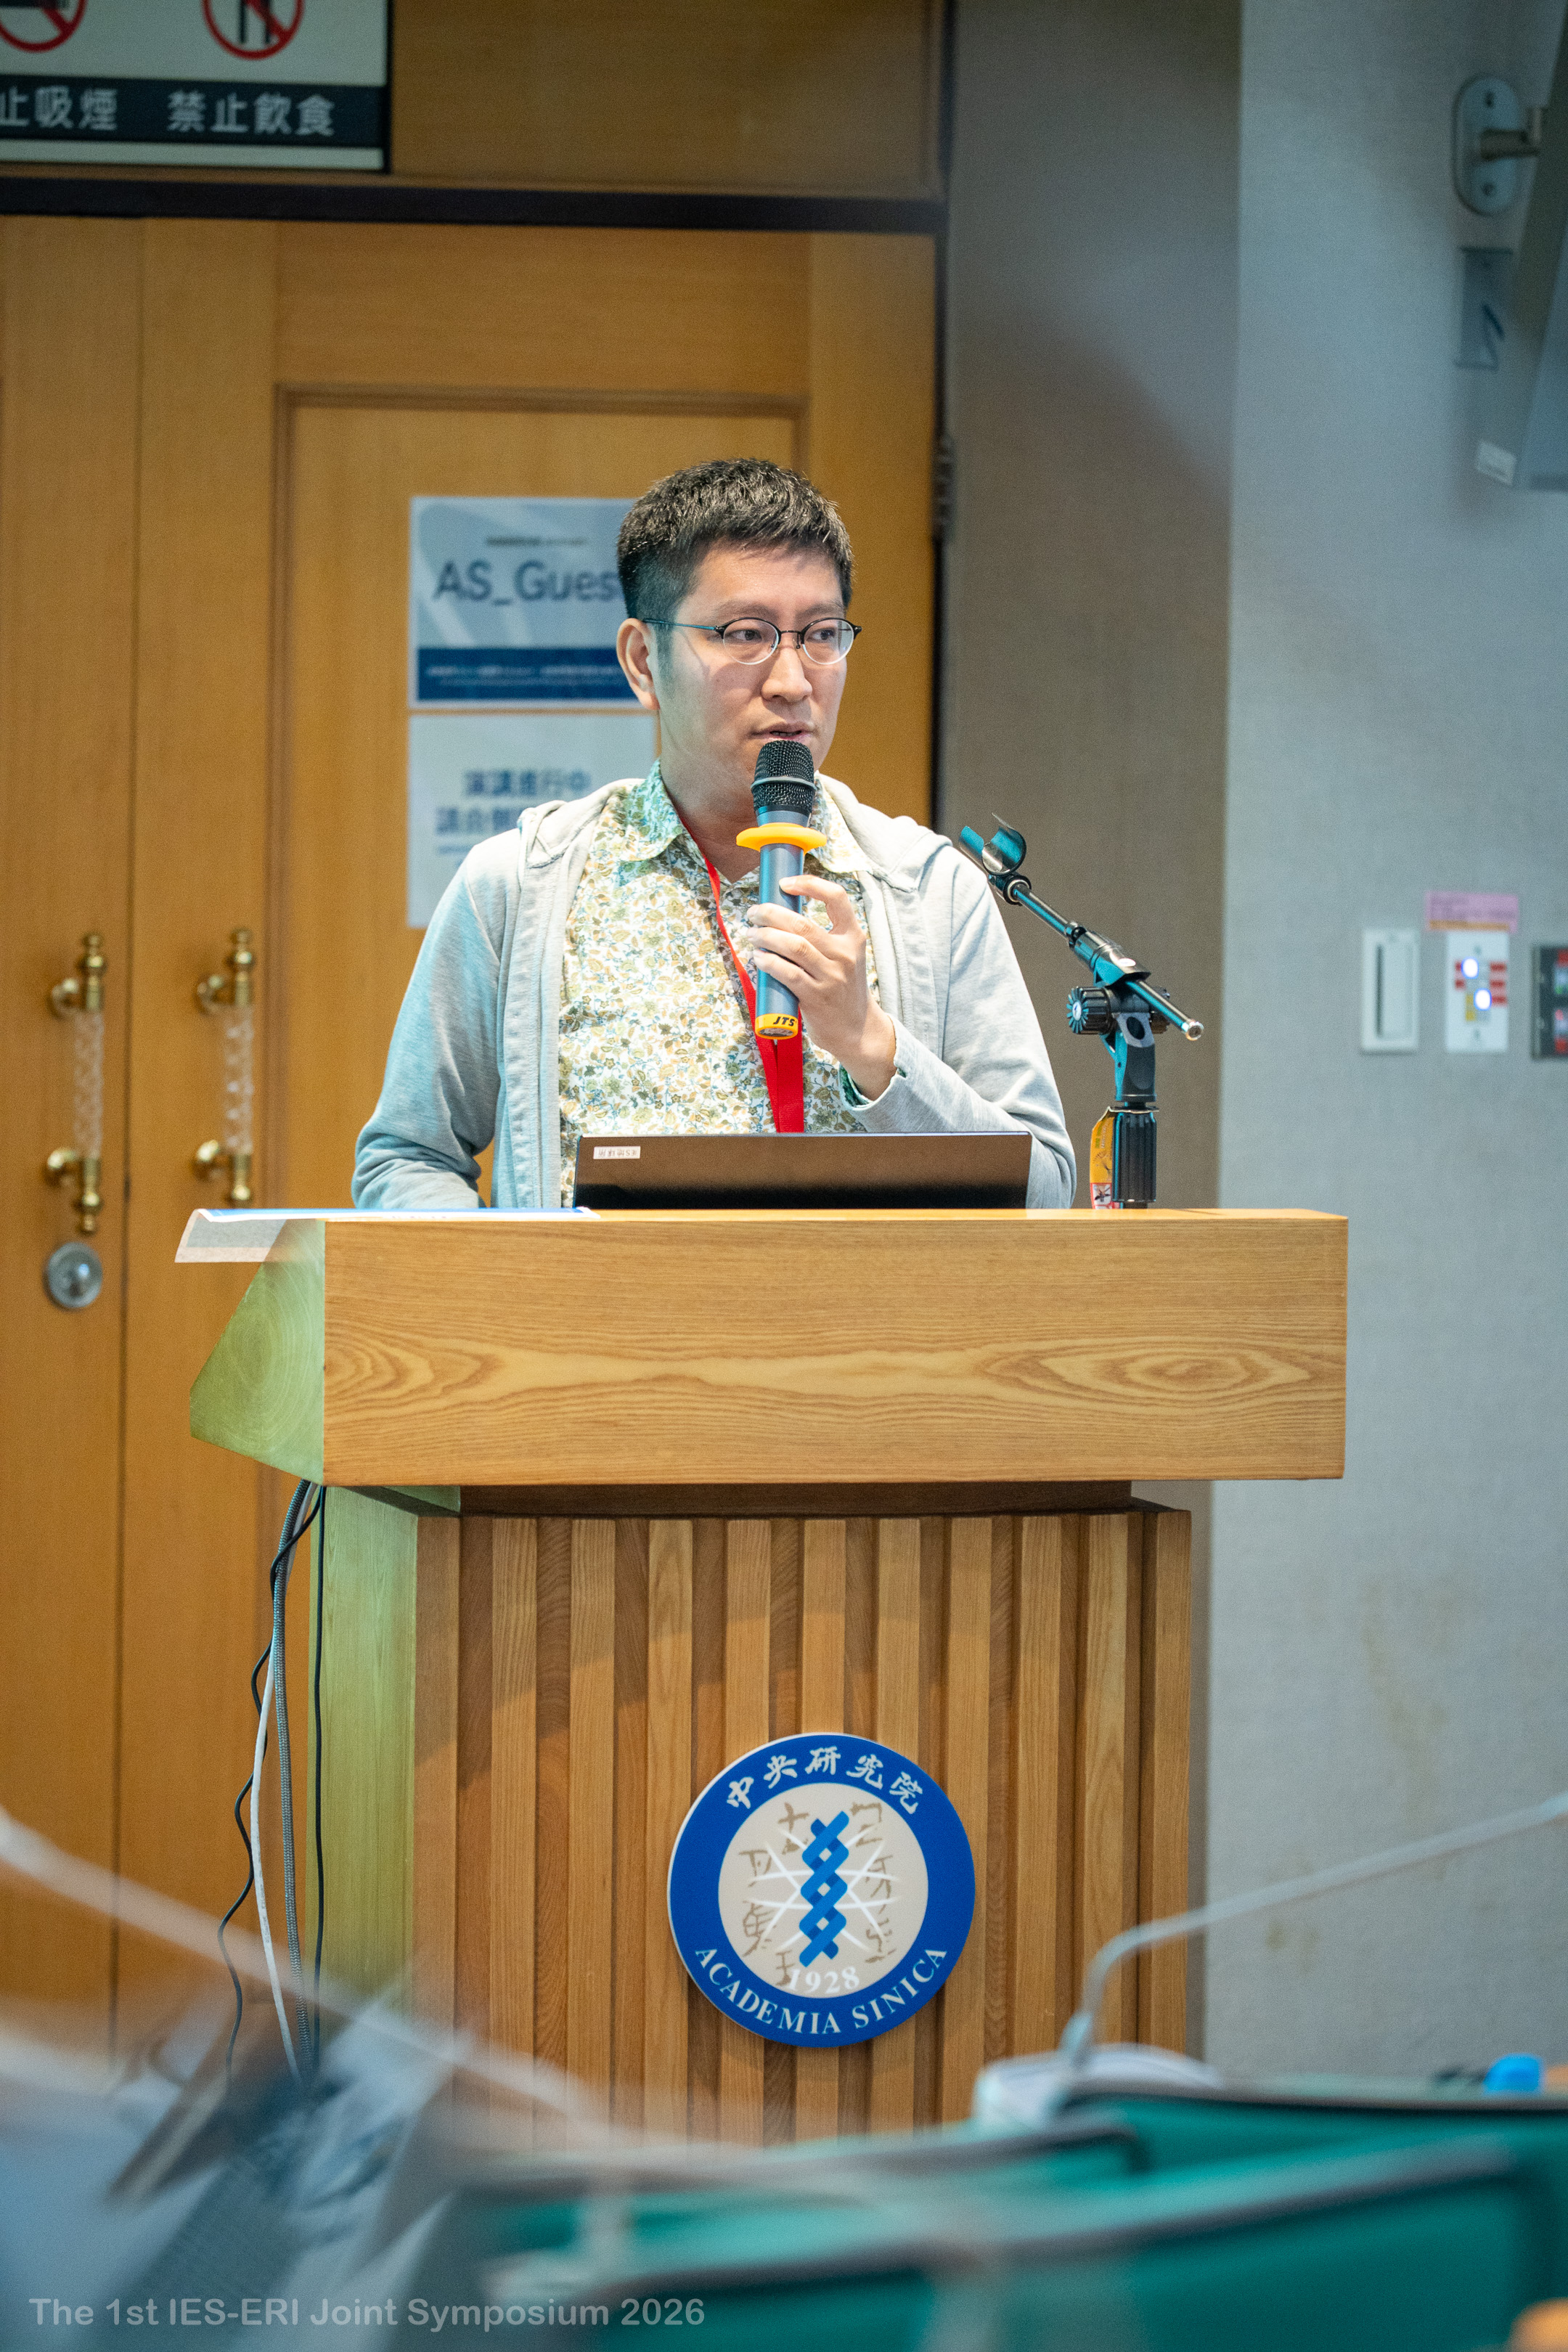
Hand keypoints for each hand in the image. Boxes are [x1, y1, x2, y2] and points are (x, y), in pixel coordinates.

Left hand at [744, 874, 897, 1100]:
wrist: (857, 1029)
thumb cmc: (842, 989)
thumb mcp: (844, 957)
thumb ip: (822, 937)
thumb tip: (780, 916)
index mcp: (853, 937)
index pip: (837, 898)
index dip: (809, 884)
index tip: (785, 883)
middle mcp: (844, 954)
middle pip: (802, 923)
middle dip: (771, 913)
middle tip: (754, 912)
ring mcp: (831, 977)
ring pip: (793, 945)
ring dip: (765, 936)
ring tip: (752, 934)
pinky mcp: (816, 998)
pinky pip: (788, 973)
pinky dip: (768, 962)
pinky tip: (758, 958)